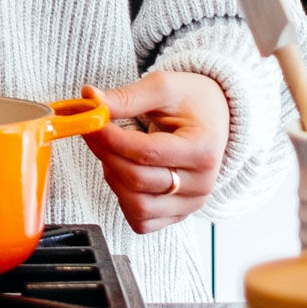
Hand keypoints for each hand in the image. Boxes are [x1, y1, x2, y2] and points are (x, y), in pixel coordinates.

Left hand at [82, 72, 229, 233]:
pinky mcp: (178, 215)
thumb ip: (128, 98)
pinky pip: (141, 221)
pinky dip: (123, 200)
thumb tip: (91, 100)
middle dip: (106, 155)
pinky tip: (123, 174)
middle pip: (138, 180)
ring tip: (111, 152)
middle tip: (92, 132)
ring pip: (137, 206)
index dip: (112, 139)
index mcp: (204, 149)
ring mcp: (191, 203)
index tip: (91, 123)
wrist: (215, 117)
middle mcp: (202, 183)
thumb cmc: (193, 101)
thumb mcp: (164, 87)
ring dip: (113, 178)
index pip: (147, 153)